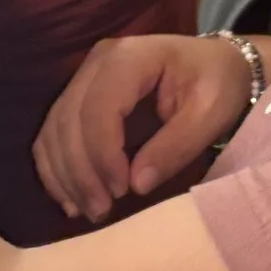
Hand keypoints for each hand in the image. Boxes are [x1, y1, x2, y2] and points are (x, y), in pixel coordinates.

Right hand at [33, 34, 251, 224]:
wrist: (216, 63)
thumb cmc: (218, 84)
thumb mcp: (210, 114)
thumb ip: (175, 147)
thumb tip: (137, 185)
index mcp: (131, 58)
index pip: (99, 108)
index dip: (102, 154)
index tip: (122, 191)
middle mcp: (98, 61)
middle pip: (69, 120)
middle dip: (80, 172)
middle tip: (101, 212)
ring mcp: (84, 76)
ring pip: (54, 129)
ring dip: (64, 175)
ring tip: (88, 210)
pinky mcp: (79, 95)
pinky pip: (52, 132)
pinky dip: (54, 167)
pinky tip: (70, 198)